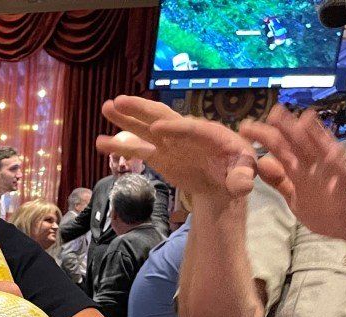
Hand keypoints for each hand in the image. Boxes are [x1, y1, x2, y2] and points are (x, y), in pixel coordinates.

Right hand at [97, 96, 258, 206]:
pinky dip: (121, 146)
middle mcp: (186, 132)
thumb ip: (242, 176)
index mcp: (210, 133)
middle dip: (142, 109)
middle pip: (163, 116)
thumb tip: (242, 185)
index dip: (174, 128)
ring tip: (106, 107)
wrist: (222, 182)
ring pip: (146, 127)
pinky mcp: (159, 155)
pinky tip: (101, 142)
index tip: (156, 128)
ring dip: (126, 118)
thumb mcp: (244, 173)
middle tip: (121, 101)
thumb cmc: (236, 172)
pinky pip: (138, 149)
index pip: (191, 128)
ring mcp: (170, 143)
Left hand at [242, 105, 345, 255]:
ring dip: (316, 136)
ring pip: (324, 152)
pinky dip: (339, 165)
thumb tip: (260, 163)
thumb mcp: (295, 196)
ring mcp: (334, 175)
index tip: (246, 128)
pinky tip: (333, 154)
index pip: (281, 149)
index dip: (266, 137)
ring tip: (305, 120)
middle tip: (274, 111)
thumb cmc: (324, 208)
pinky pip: (345, 176)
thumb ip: (279, 180)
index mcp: (302, 169)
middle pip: (301, 143)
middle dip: (288, 127)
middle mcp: (317, 167)